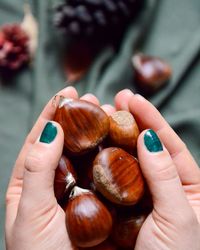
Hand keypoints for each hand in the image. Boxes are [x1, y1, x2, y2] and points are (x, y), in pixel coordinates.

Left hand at [5, 86, 115, 249]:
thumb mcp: (30, 212)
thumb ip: (37, 170)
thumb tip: (51, 129)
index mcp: (29, 183)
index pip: (40, 141)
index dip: (52, 115)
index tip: (67, 93)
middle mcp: (54, 182)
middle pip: (65, 142)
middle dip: (77, 118)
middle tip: (91, 97)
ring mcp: (77, 189)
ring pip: (85, 154)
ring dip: (95, 131)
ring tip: (106, 110)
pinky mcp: (97, 200)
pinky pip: (102, 172)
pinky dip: (109, 154)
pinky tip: (118, 139)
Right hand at [115, 89, 199, 249]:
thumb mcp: (179, 218)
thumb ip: (165, 176)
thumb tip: (149, 138)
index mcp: (186, 185)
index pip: (167, 143)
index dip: (150, 118)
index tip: (132, 98)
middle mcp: (159, 185)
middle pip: (144, 146)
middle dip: (129, 121)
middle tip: (113, 100)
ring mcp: (136, 194)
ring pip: (124, 160)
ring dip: (112, 137)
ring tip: (100, 115)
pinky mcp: (117, 206)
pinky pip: (109, 180)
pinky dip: (99, 163)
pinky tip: (89, 146)